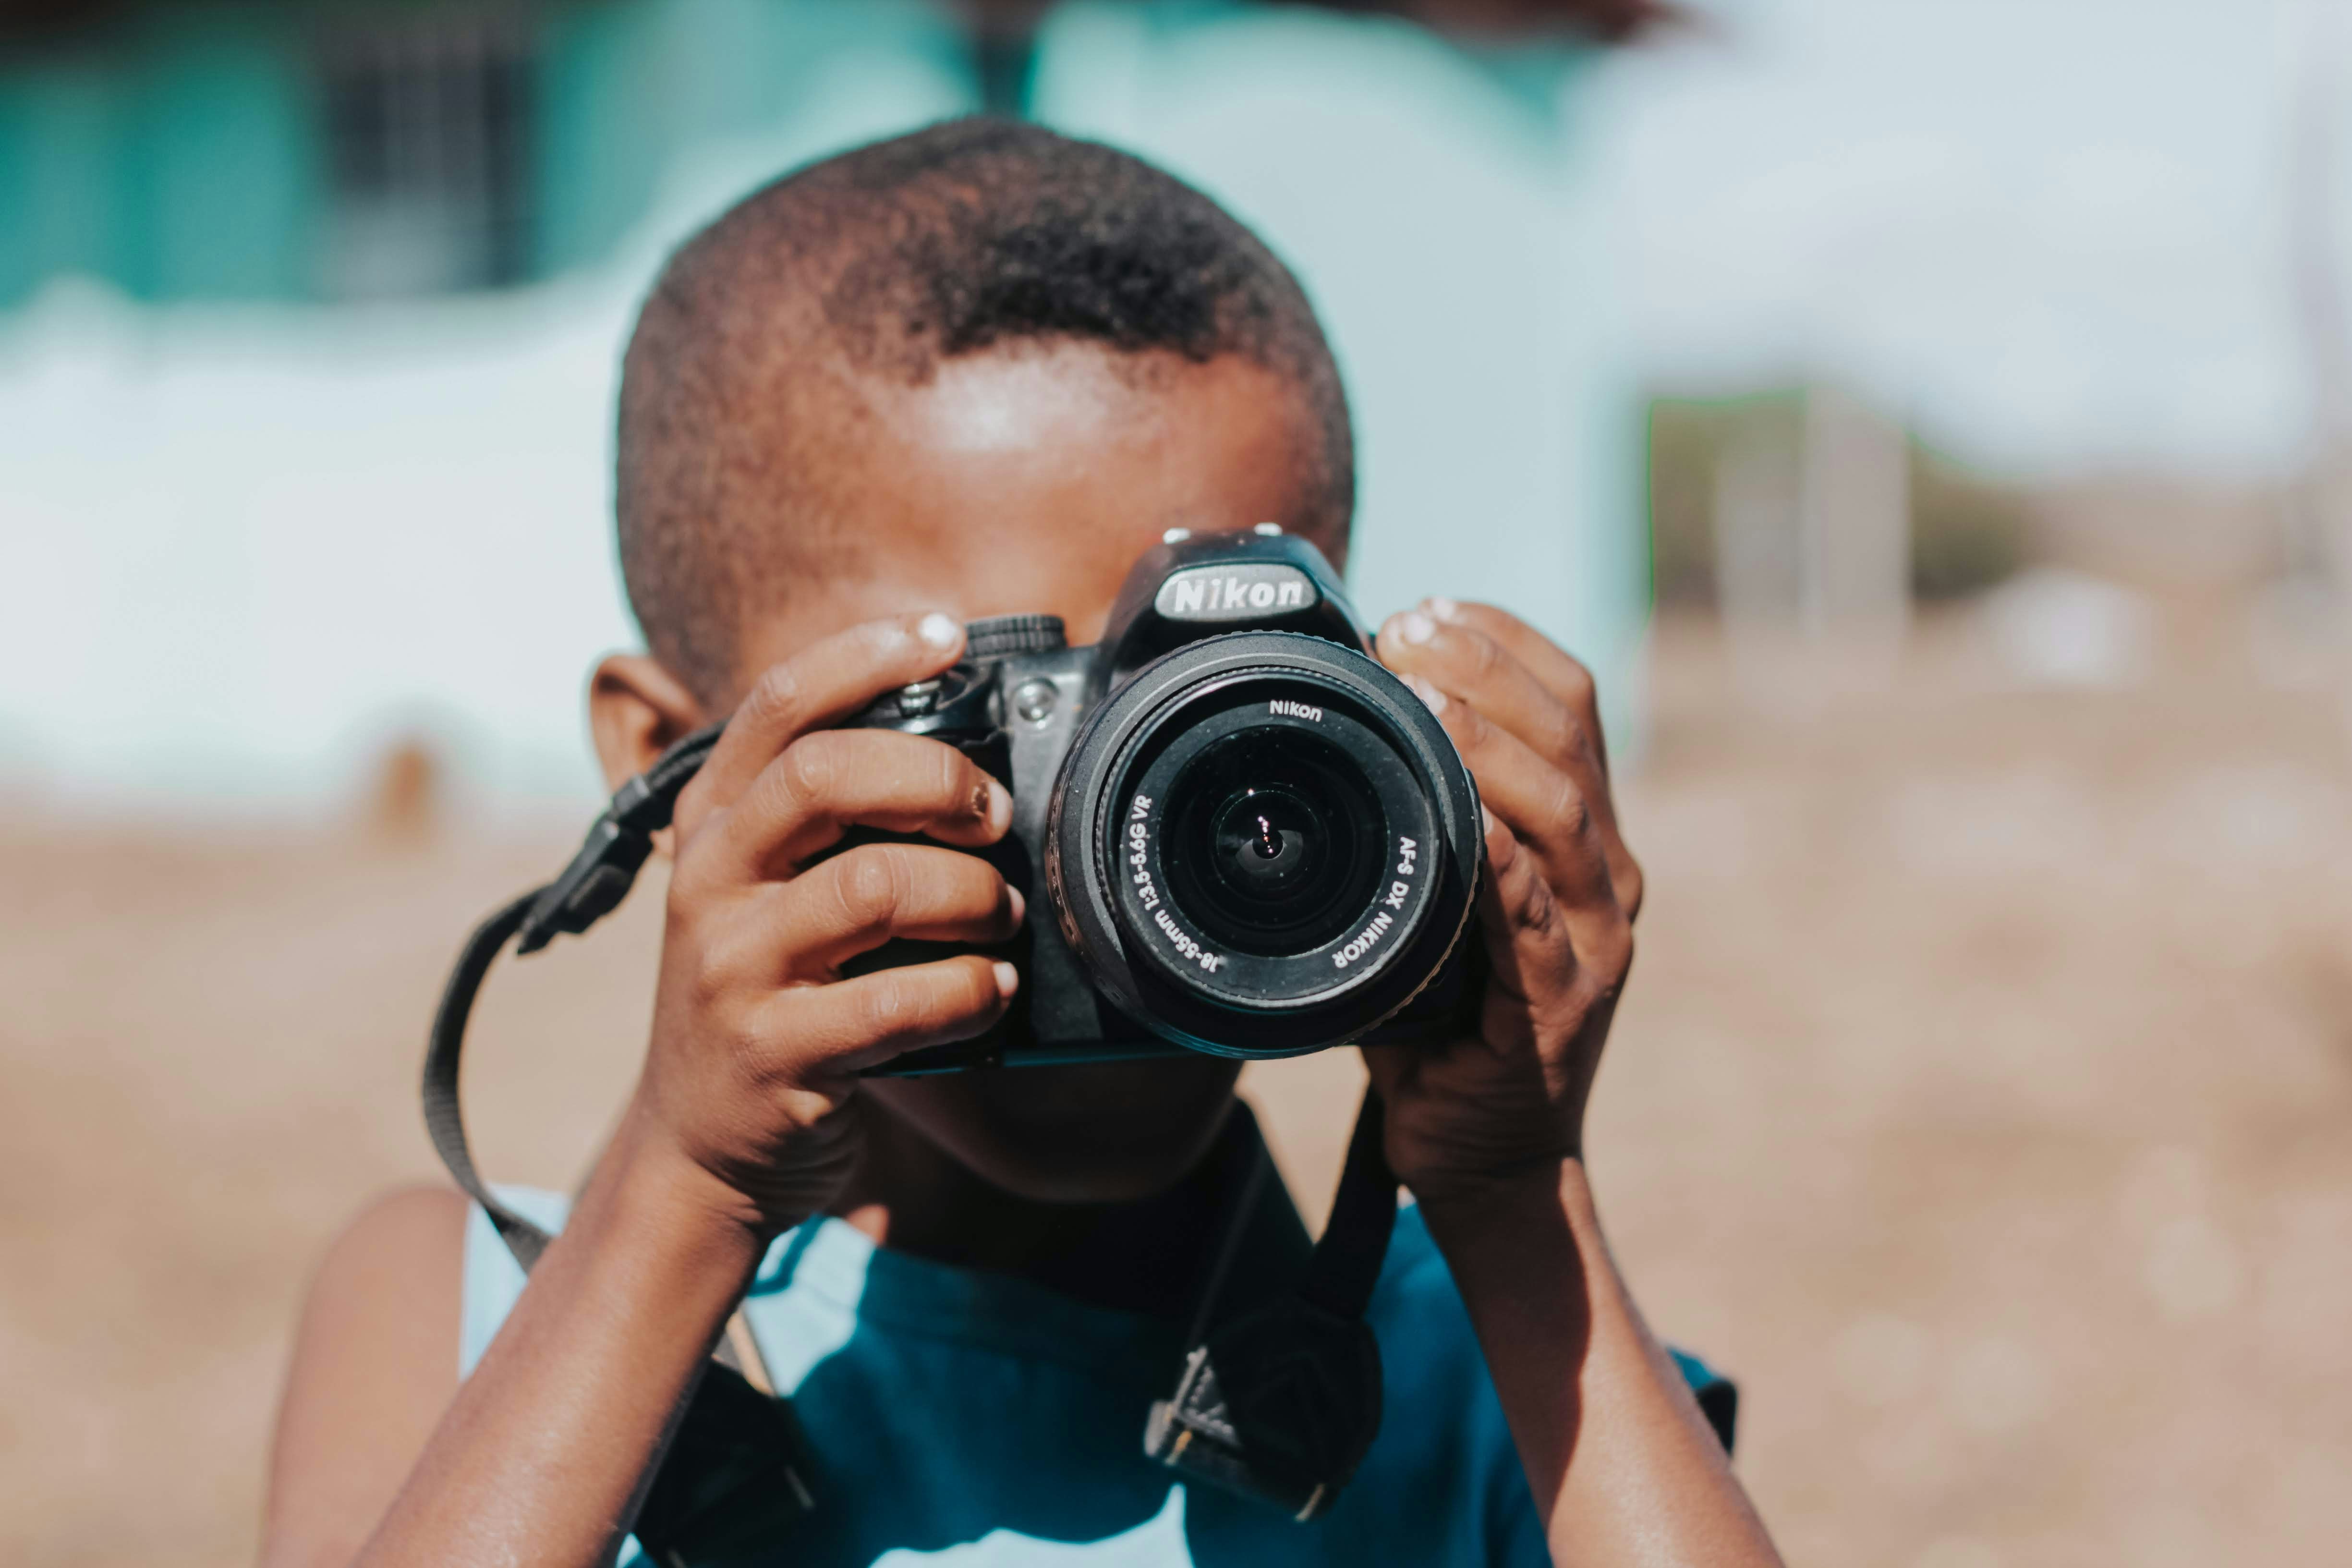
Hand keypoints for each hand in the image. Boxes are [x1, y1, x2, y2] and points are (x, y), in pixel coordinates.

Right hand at [622, 613, 1025, 1237]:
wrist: (699, 1143)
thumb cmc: (769, 993)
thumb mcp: (767, 889)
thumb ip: (829, 821)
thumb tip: (962, 751)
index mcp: (713, 823)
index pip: (781, 704)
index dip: (865, 654)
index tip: (944, 634)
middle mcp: (709, 881)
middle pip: (825, 776)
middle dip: (936, 779)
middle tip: (994, 813)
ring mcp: (733, 969)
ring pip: (871, 886)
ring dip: (968, 894)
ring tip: (1003, 913)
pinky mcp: (772, 1052)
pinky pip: (894, 1003)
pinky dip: (968, 992)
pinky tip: (992, 990)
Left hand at [1366, 599, 1641, 1201]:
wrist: (1483, 1156)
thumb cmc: (1444, 1027)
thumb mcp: (1431, 903)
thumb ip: (1415, 828)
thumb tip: (1335, 740)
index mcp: (1583, 839)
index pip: (1570, 702)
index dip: (1506, 641)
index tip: (1428, 605)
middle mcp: (1606, 876)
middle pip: (1570, 733)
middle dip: (1488, 663)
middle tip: (1408, 626)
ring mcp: (1594, 937)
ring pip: (1561, 807)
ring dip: (1488, 738)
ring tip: (1419, 690)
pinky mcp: (1563, 1000)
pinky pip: (1533, 909)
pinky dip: (1497, 853)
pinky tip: (1463, 814)